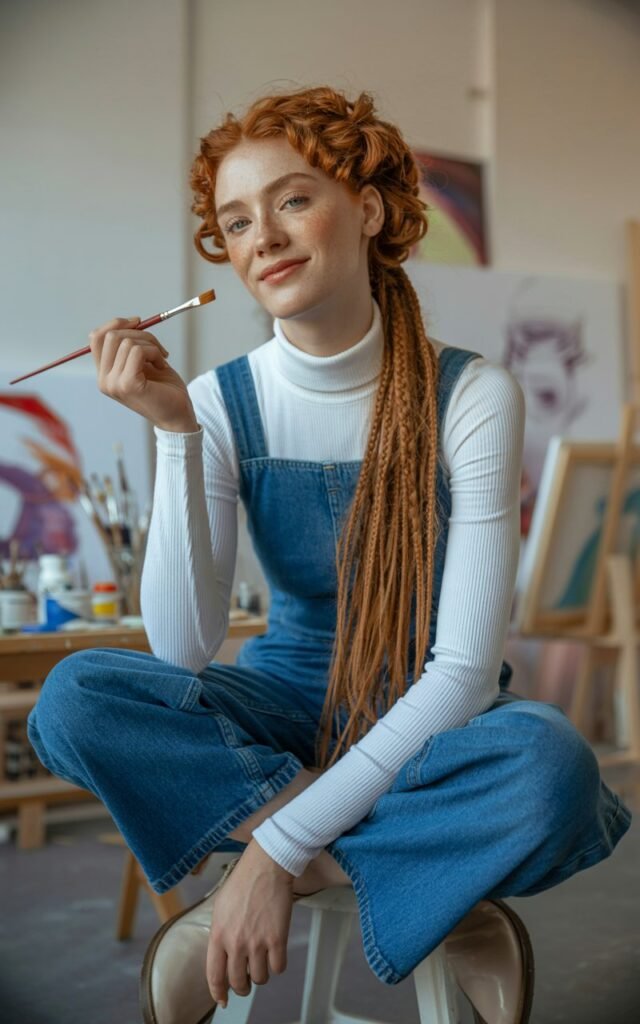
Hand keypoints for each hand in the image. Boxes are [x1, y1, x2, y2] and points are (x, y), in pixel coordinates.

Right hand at [89, 316, 197, 430]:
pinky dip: (155, 353)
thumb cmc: (164, 389)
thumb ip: (130, 345)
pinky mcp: (127, 384)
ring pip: (127, 342)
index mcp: (104, 374)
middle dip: (139, 333)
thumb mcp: (143, 362)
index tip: (138, 322)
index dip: (116, 324)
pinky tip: (162, 366)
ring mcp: (113, 384)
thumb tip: (131, 321)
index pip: (96, 338)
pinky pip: (138, 351)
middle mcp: (104, 380)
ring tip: (161, 360)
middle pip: (110, 336)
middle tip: (157, 347)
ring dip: (151, 345)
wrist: (178, 415)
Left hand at [206, 839, 294, 1007]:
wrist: (266, 866)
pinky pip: (278, 968)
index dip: (218, 992)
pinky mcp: (278, 939)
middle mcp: (236, 943)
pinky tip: (276, 954)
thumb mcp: (220, 908)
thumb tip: (223, 956)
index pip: (214, 976)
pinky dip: (278, 965)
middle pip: (238, 982)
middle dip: (242, 987)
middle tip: (246, 982)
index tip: (223, 999)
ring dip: (261, 975)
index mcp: (218, 935)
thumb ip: (220, 934)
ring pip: (260, 978)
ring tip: (262, 962)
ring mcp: (257, 942)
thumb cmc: (243, 882)